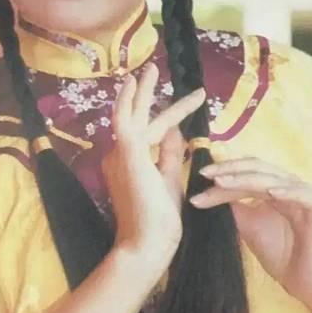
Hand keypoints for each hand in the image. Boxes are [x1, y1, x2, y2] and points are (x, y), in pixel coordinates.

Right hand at [103, 63, 204, 272]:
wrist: (147, 244)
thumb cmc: (159, 222)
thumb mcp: (168, 181)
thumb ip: (169, 156)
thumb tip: (176, 131)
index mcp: (130, 163)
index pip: (152, 133)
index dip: (171, 117)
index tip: (192, 103)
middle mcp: (119, 155)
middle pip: (138, 118)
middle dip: (145, 93)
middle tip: (152, 68)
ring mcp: (120, 153)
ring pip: (131, 114)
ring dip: (140, 91)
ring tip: (150, 68)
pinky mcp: (128, 153)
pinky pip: (125, 120)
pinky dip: (129, 100)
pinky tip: (135, 83)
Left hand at [190, 157, 311, 304]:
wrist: (302, 281)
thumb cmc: (278, 252)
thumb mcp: (247, 226)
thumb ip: (233, 208)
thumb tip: (207, 191)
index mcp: (273, 186)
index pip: (246, 171)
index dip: (224, 171)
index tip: (200, 176)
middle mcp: (288, 185)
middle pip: (258, 168)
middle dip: (230, 170)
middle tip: (207, 175)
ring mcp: (303, 195)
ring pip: (274, 179)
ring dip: (247, 179)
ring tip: (224, 182)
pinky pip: (303, 195)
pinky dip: (288, 191)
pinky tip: (270, 193)